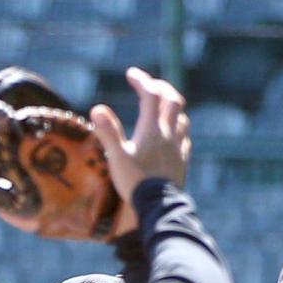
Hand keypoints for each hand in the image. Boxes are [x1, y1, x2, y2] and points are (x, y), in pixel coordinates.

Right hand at [90, 67, 189, 204]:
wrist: (160, 208)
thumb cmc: (136, 183)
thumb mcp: (117, 158)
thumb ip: (108, 132)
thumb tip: (97, 109)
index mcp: (152, 130)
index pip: (150, 94)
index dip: (142, 80)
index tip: (132, 75)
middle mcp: (169, 135)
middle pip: (173, 101)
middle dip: (161, 88)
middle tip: (150, 86)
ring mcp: (178, 148)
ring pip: (182, 119)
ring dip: (173, 108)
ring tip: (161, 108)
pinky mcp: (182, 162)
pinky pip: (185, 139)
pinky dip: (178, 129)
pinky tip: (173, 135)